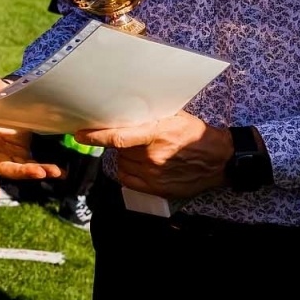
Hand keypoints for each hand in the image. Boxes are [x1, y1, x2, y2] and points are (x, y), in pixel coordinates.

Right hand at [0, 72, 63, 198]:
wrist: (6, 101)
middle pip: (4, 168)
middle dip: (22, 172)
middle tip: (40, 172)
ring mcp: (7, 154)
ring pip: (20, 169)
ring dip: (37, 171)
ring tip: (55, 171)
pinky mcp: (21, 154)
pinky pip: (33, 165)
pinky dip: (45, 168)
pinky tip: (61, 171)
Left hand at [75, 110, 231, 197]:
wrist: (219, 160)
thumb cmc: (195, 134)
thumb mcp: (174, 117)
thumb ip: (148, 116)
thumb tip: (122, 111)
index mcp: (156, 134)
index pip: (118, 137)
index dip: (96, 137)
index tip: (80, 134)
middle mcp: (153, 156)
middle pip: (120, 150)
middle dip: (122, 143)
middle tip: (138, 138)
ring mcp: (154, 175)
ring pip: (123, 164)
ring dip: (127, 157)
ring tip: (147, 151)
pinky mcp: (157, 189)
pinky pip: (129, 179)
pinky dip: (129, 171)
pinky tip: (142, 164)